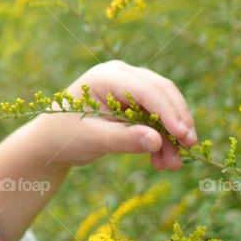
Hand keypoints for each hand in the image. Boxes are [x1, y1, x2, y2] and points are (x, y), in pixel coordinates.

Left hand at [32, 59, 196, 168]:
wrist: (51, 141)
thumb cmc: (65, 136)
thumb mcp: (93, 138)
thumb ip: (123, 139)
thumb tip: (158, 140)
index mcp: (106, 76)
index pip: (146, 90)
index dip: (168, 112)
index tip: (184, 136)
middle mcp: (120, 75)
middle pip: (161, 93)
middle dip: (177, 122)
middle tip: (190, 148)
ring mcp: (127, 86)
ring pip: (163, 106)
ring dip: (171, 135)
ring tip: (173, 165)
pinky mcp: (132, 102)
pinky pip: (156, 118)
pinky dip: (161, 139)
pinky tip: (161, 161)